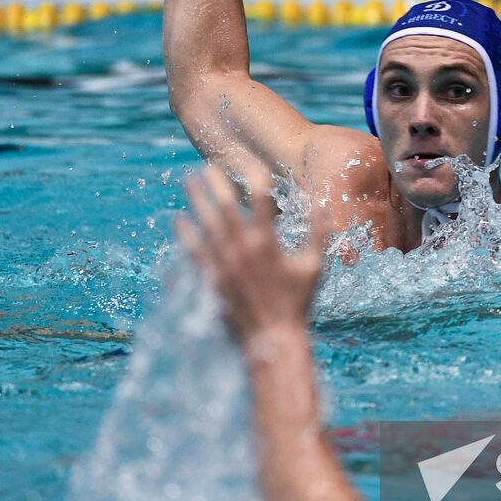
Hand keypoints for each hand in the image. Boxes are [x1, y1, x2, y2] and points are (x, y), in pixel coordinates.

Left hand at [176, 163, 329, 343]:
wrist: (271, 338)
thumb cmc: (296, 303)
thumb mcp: (312, 267)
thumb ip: (317, 234)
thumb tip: (321, 205)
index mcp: (268, 243)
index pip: (260, 201)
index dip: (254, 178)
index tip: (248, 162)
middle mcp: (243, 249)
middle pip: (226, 207)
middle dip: (216, 183)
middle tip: (207, 165)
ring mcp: (224, 264)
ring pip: (206, 224)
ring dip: (197, 200)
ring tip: (188, 181)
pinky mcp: (211, 279)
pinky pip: (194, 251)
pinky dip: (186, 234)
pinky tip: (179, 219)